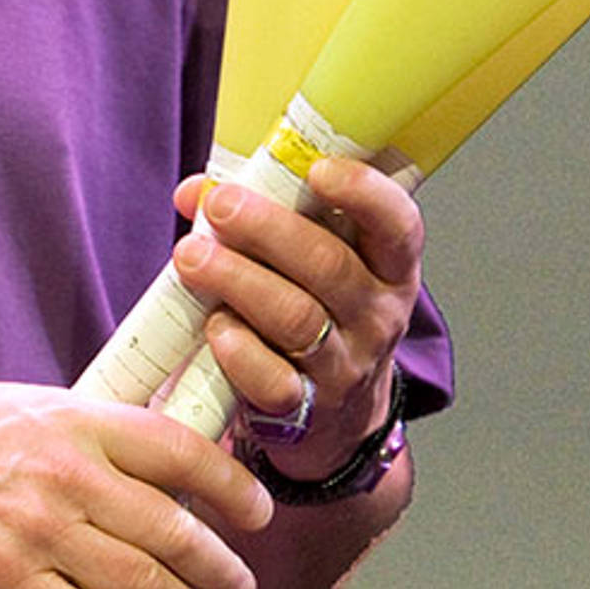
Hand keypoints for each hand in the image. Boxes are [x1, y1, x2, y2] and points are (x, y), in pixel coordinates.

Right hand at [0, 382, 271, 588]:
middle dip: (222, 571)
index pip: (180, 452)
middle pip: (173, 532)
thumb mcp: (28, 407)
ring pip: (141, 585)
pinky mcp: (6, 584)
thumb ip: (89, 435)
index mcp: (78, 422)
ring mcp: (39, 533)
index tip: (256, 514)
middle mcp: (68, 476)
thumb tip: (154, 467)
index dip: (231, 487)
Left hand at [170, 157, 423, 470]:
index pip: (399, 225)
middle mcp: (377, 316)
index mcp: (389, 268)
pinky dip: (238, 351)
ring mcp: (345, 365)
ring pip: (296, 318)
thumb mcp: (309, 261)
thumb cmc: (314, 311)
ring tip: (191, 257)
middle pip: (330, 266)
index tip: (318, 170)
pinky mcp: (306, 410)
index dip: (364, 193)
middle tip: (221, 205)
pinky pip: (272, 381)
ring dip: (237, 280)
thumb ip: (262, 215)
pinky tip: (214, 327)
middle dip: (268, 229)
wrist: (335, 418)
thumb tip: (195, 190)